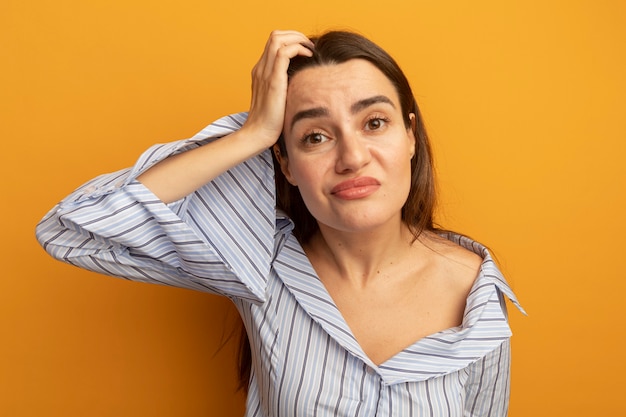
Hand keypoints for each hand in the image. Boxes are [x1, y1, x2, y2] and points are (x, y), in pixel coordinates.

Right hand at [242, 30, 313, 147]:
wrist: (258, 135)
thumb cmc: (271, 123)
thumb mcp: (279, 100)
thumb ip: (285, 89)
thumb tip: (304, 84)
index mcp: (261, 72)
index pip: (274, 44)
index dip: (291, 41)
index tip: (306, 50)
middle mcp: (260, 68)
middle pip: (275, 36)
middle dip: (296, 35)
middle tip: (310, 47)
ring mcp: (264, 73)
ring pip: (278, 38)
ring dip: (298, 39)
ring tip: (310, 49)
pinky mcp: (272, 80)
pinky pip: (284, 52)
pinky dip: (298, 48)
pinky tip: (308, 56)